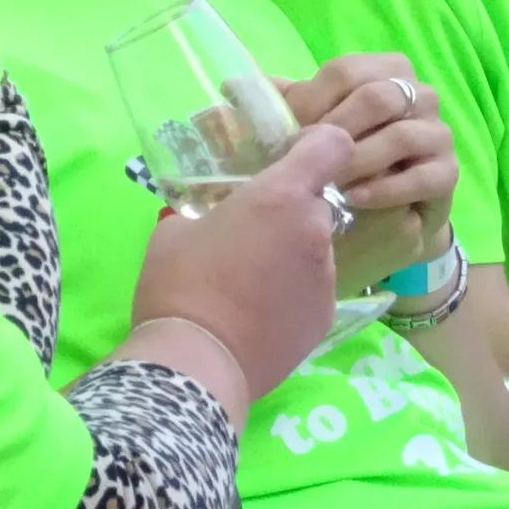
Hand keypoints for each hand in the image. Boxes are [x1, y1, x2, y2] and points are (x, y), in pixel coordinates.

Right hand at [130, 123, 352, 396]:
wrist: (196, 364)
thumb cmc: (179, 285)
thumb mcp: (175, 230)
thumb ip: (206, 209)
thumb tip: (209, 217)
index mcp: (282, 196)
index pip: (333, 144)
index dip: (316, 144)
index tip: (290, 157)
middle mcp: (315, 230)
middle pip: (317, 203)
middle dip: (290, 211)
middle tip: (252, 232)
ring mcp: (325, 276)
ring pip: (315, 247)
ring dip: (292, 253)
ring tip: (251, 280)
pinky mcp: (325, 315)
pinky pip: (313, 287)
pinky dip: (293, 291)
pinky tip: (260, 311)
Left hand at [281, 55, 457, 282]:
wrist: (380, 210)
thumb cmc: (340, 159)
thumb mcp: (305, 129)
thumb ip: (276, 107)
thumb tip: (229, 88)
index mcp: (382, 70)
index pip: (346, 71)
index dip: (313, 100)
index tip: (287, 135)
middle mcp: (417, 93)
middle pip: (379, 97)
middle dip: (335, 130)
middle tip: (304, 160)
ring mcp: (437, 133)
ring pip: (403, 134)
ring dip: (360, 159)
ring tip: (328, 183)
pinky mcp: (448, 173)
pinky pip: (424, 176)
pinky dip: (386, 187)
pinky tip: (355, 199)